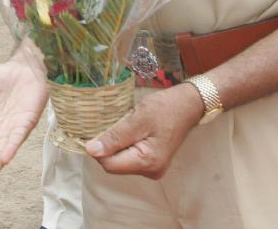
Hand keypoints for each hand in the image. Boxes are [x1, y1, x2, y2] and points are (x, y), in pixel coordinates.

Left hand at [85, 82, 202, 178]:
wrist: (187, 106)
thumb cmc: (164, 109)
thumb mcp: (136, 119)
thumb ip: (114, 137)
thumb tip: (91, 151)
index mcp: (147, 162)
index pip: (109, 164)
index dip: (100, 148)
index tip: (102, 129)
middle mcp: (151, 171)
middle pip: (114, 164)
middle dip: (110, 145)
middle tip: (122, 124)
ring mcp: (153, 168)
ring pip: (120, 160)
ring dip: (118, 143)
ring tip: (131, 126)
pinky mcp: (152, 162)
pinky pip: (129, 156)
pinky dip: (125, 144)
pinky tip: (134, 131)